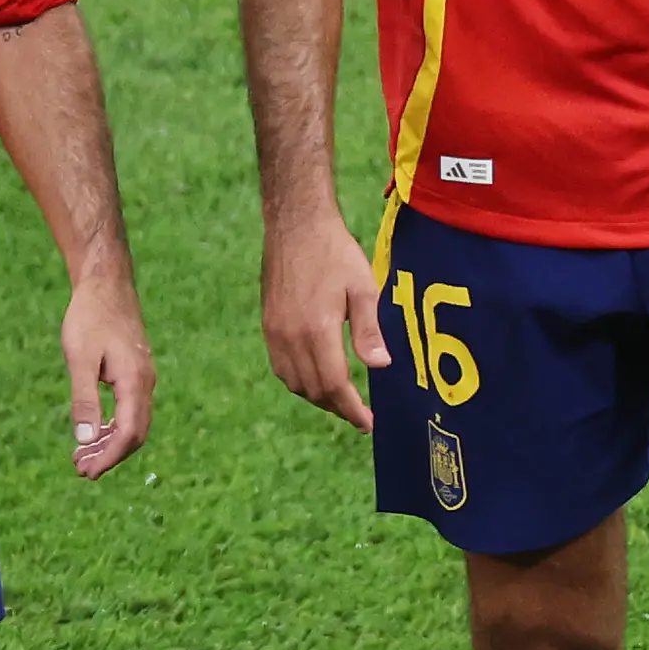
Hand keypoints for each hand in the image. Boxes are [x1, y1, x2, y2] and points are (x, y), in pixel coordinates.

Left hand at [62, 267, 154, 479]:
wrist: (106, 283)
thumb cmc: (90, 317)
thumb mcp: (80, 359)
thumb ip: (84, 400)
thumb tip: (85, 441)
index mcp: (134, 383)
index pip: (128, 434)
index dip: (108, 458)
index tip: (86, 472)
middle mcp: (145, 383)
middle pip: (135, 434)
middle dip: (110, 456)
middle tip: (81, 470)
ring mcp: (143, 377)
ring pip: (133, 423)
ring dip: (110, 443)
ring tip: (82, 456)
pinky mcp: (136, 372)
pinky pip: (130, 409)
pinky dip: (113, 426)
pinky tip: (95, 432)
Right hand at [262, 206, 390, 430]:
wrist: (296, 226)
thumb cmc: (335, 253)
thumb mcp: (362, 288)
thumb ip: (369, 330)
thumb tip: (380, 366)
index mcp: (318, 331)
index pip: (335, 385)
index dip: (352, 409)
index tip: (367, 423)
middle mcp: (291, 338)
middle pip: (314, 390)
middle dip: (337, 407)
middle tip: (359, 413)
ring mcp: (275, 333)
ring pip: (294, 383)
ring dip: (318, 397)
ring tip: (340, 399)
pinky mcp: (268, 326)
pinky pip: (281, 368)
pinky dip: (299, 381)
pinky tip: (315, 377)